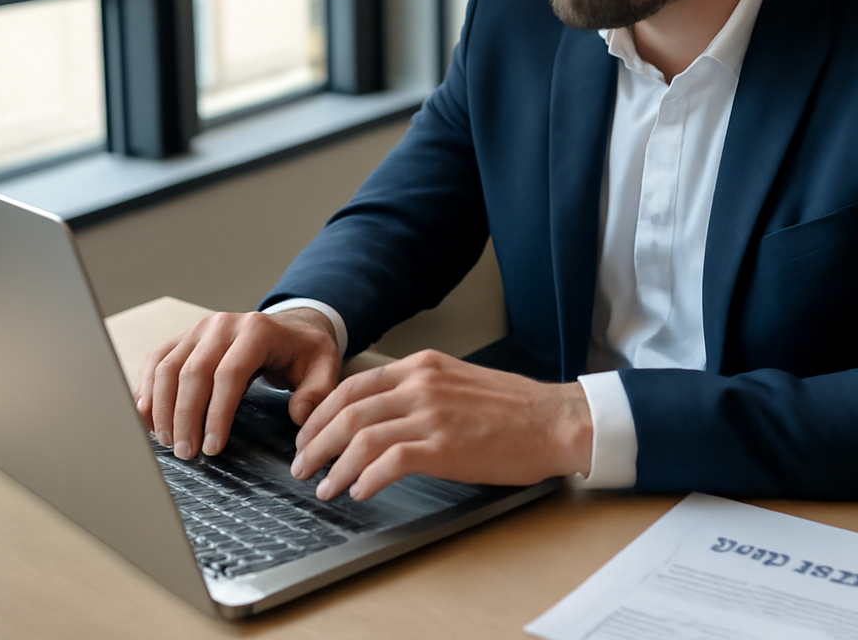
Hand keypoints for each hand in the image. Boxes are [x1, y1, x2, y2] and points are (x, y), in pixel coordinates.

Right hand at [135, 308, 340, 459]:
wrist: (290, 328)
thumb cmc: (304, 352)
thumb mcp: (324, 367)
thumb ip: (317, 392)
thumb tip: (299, 415)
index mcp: (257, 331)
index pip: (229, 374)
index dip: (217, 413)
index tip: (212, 448)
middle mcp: (222, 325)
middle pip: (193, 372)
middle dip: (185, 417)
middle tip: (186, 454)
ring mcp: (198, 329)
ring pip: (167, 368)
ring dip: (162, 408)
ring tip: (169, 443)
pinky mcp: (183, 337)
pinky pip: (156, 362)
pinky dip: (147, 391)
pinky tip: (149, 420)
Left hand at [288, 349, 592, 500]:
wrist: (556, 422)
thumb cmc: (513, 409)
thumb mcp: (457, 383)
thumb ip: (418, 391)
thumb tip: (379, 416)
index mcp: (421, 366)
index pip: (352, 385)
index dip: (321, 413)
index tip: (308, 435)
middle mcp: (421, 384)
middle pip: (347, 410)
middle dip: (315, 441)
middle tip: (302, 464)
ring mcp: (432, 414)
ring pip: (361, 437)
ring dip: (334, 465)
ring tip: (323, 486)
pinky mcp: (445, 446)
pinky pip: (389, 462)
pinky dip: (365, 479)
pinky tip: (359, 491)